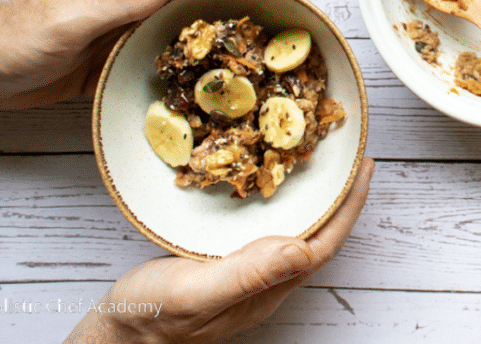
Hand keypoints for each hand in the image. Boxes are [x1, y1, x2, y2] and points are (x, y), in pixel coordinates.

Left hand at [0, 0, 277, 109]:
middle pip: (197, 3)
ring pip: (186, 34)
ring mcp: (127, 38)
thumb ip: (119, 0)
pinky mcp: (116, 67)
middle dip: (240, 2)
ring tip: (260, 50)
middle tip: (282, 13)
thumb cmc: (18, 37)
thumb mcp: (70, 18)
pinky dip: (192, 70)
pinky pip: (165, 65)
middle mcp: (134, 10)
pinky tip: (210, 84)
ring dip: (221, 39)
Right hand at [66, 157, 374, 343]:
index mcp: (268, 287)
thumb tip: (302, 249)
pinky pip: (269, 228)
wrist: (115, 335)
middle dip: (340, 196)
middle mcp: (266, 280)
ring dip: (315, 197)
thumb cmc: (150, 319)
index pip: (325, 243)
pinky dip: (281, 200)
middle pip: (318, 234)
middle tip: (352, 154)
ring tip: (323, 160)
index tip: (365, 169)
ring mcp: (248, 272)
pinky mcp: (228, 262)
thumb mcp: (194, 292)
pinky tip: (271, 181)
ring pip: (296, 230)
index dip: (349, 206)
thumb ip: (247, 274)